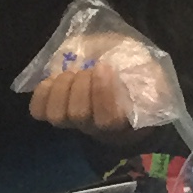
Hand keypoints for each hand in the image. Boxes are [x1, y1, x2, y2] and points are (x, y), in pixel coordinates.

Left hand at [25, 63, 148, 136]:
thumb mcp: (152, 72)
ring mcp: (73, 121)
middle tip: (88, 68)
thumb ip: (153, 80)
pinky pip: (39, 112)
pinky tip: (53, 79)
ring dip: (61, 88)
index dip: (102, 93)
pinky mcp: (55, 111)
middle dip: (81, 85)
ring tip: (70, 72)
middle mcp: (96, 126)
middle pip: (79, 116)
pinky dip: (42, 93)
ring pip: (57, 116)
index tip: (104, 66)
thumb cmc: (137, 72)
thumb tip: (149, 85)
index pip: (109, 119)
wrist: (117, 73)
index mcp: (124, 118)